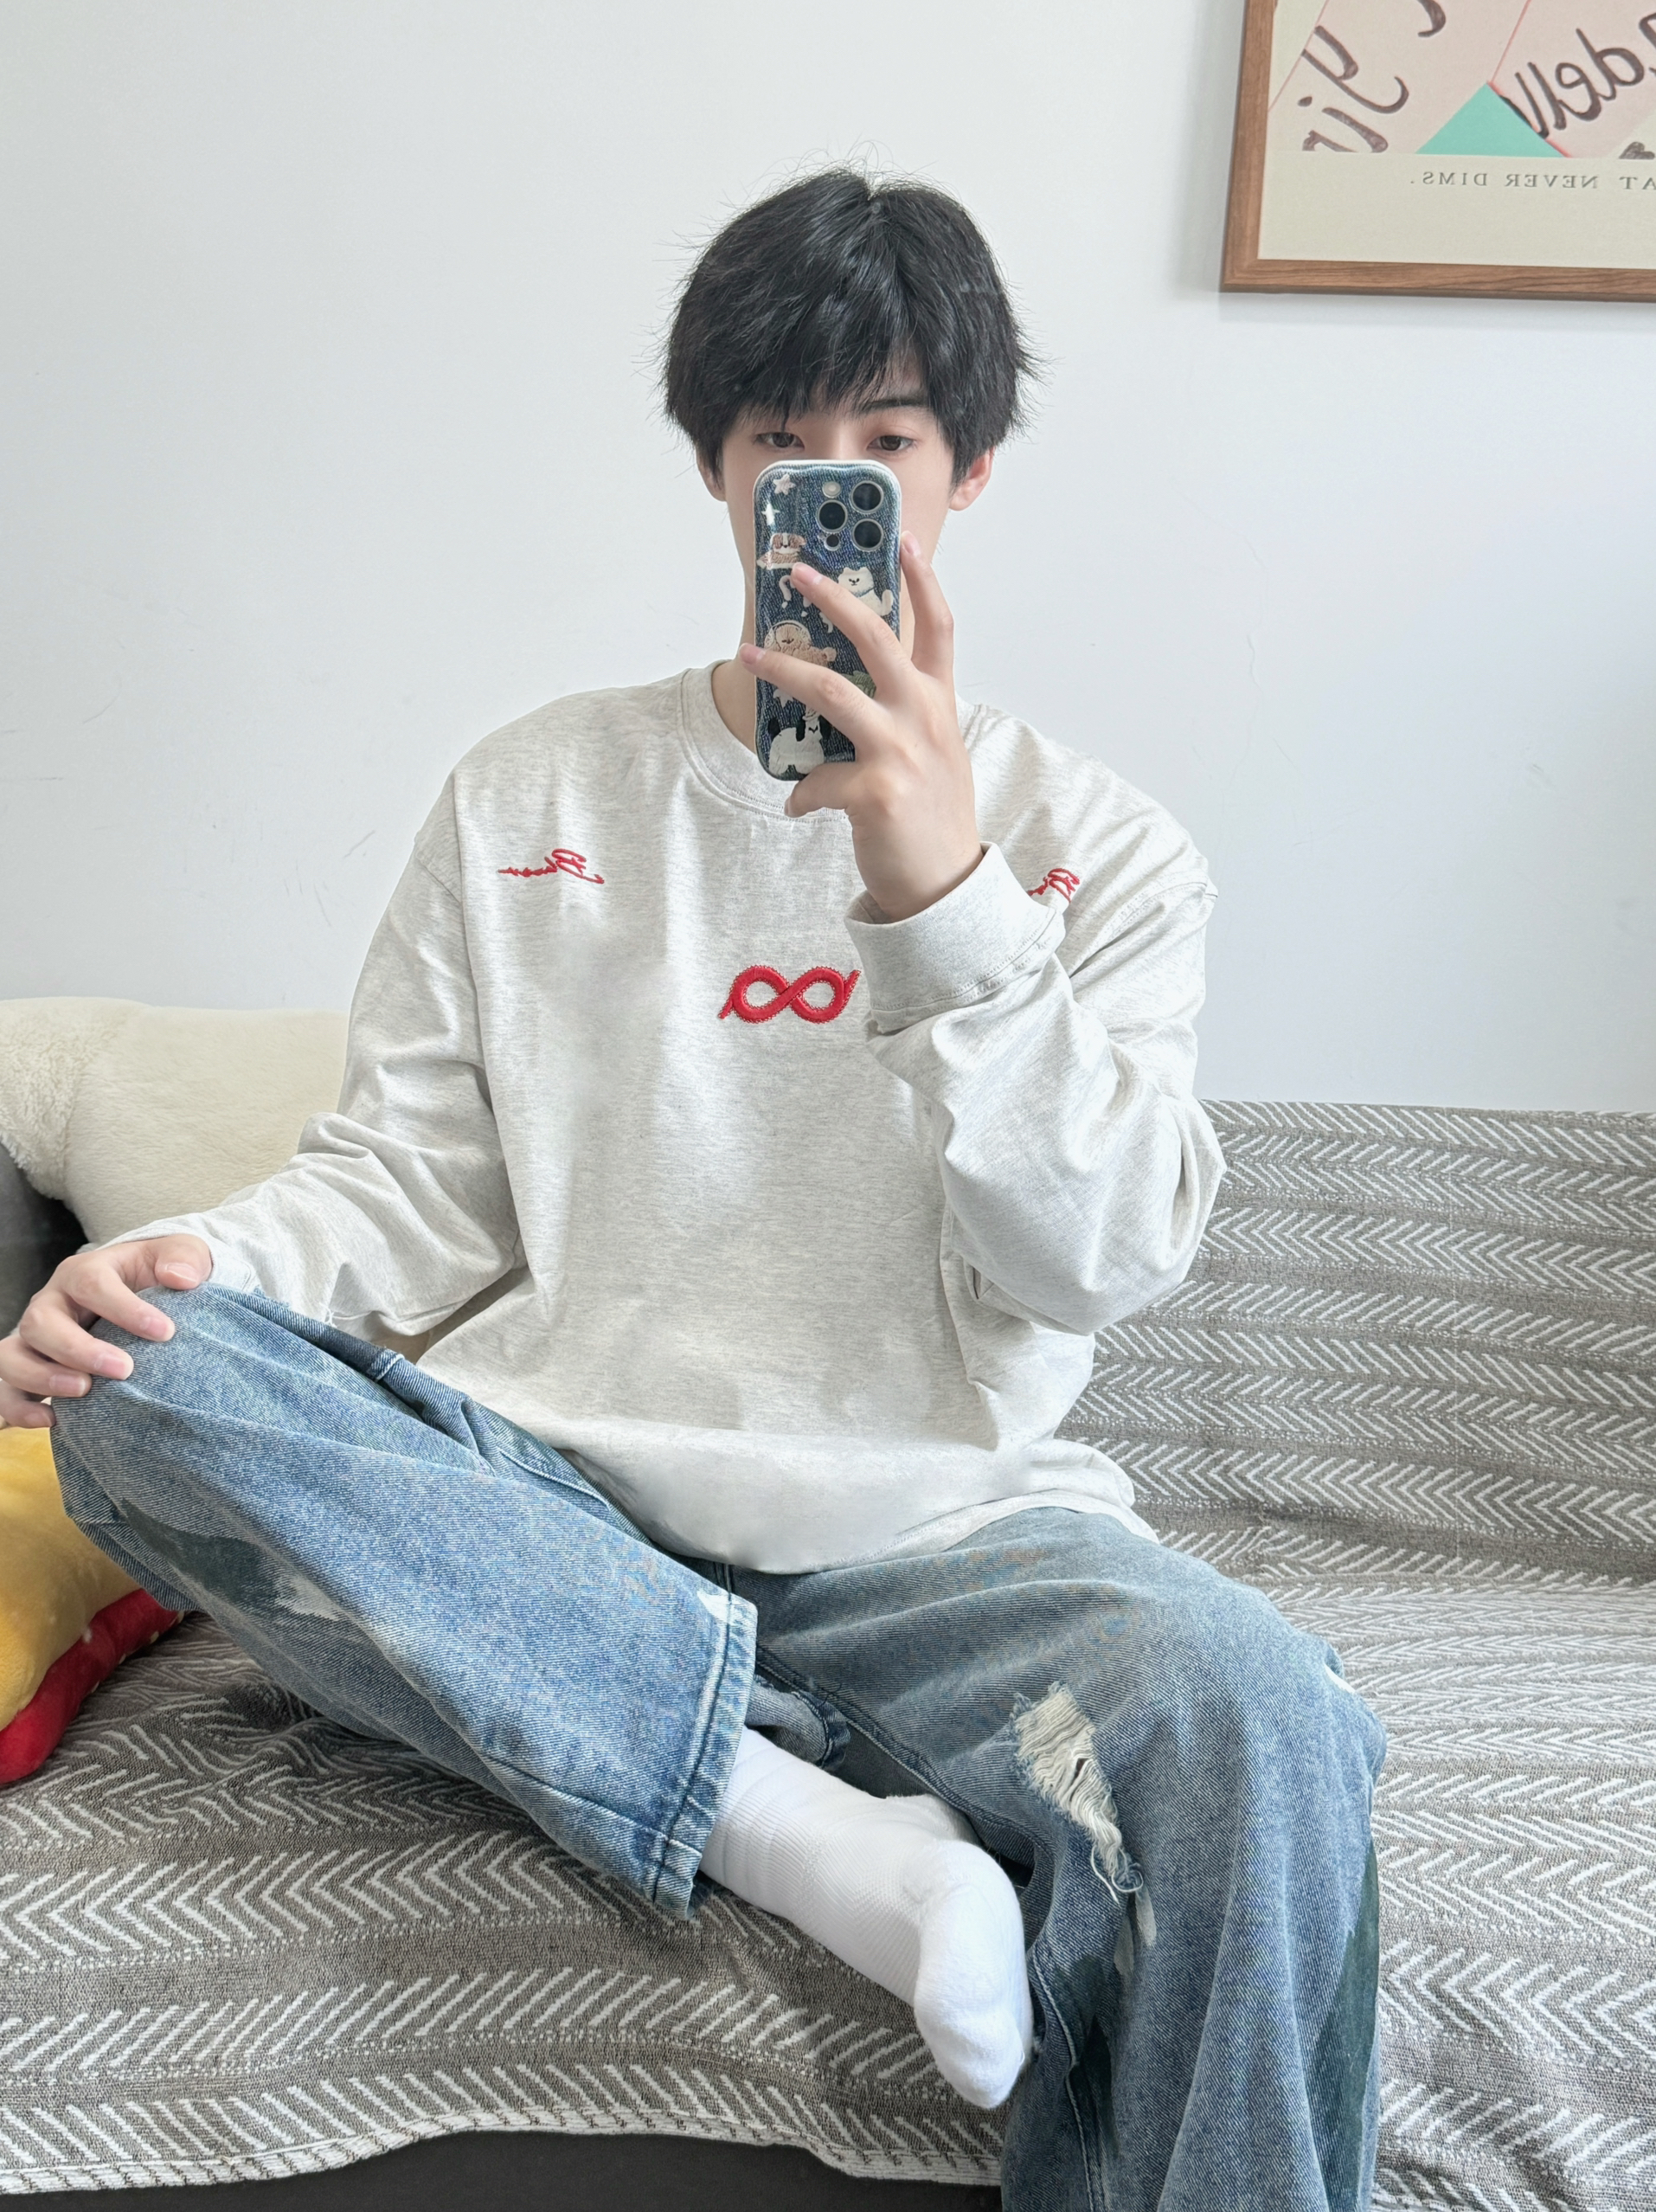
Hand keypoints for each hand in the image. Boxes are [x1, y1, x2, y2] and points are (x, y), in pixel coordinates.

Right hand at [0, 1236, 212, 1428]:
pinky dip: (20, 1409)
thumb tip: (182, 1278)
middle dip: (79, 1349)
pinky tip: (53, 1422)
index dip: (125, 1309)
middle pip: (40, 1322)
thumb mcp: (180, 1254)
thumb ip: (185, 1258)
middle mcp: (52, 1302)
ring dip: (42, 1377)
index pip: (92, 1285)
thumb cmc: (159, 1274)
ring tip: (84, 1391)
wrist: (143, 1293)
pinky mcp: (33, 1367)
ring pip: (12, 1355)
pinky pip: (8, 1390)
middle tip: (124, 1369)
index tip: (165, 1332)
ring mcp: (37, 1338)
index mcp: (84, 1272)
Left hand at [740, 533, 982, 921]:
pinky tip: (799, 805)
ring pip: (831, 691)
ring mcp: (901, 753)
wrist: (945, 887)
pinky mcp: (876, 792)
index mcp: (939, 705)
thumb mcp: (932, 754)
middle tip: (797, 573)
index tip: (900, 537)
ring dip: (783, 671)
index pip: (939, 627)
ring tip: (749, 657)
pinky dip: (801, 793)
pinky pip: (817, 779)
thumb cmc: (932, 818)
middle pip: (877, 637)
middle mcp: (924, 718)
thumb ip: (901, 717)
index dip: (921, 579)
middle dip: (834, 598)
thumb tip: (843, 696)